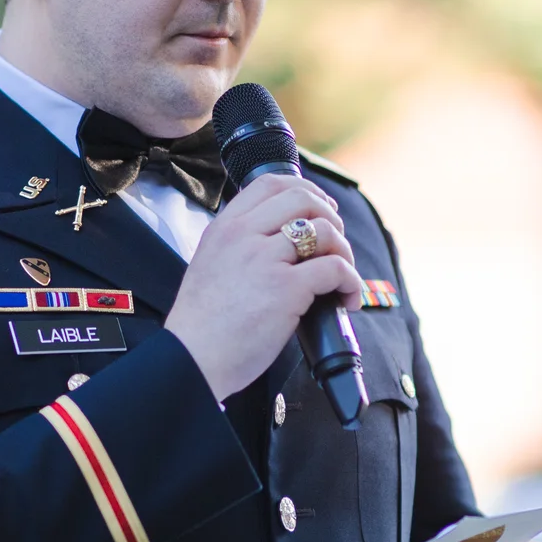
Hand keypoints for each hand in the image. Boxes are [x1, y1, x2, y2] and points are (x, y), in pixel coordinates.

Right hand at [165, 173, 361, 400]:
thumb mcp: (210, 266)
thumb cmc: (202, 325)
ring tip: (343, 277)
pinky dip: (350, 282)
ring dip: (344, 251)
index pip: (271, 183)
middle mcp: (244, 235)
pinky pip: (335, 268)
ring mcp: (265, 259)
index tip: (321, 208)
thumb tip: (279, 245)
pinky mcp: (286, 288)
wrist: (191, 358)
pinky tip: (346, 300)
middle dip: (331, 216)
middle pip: (304, 199)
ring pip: (325, 231)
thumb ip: (237, 248)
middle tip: (336, 245)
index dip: (306, 189)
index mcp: (224, 228)